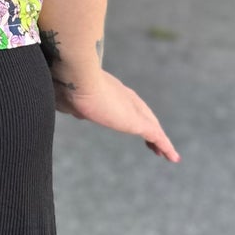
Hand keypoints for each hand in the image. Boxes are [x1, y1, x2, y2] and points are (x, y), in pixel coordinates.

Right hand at [52, 66, 179, 162]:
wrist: (75, 78)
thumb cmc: (64, 83)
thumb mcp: (63, 96)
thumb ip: (67, 101)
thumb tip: (65, 106)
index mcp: (106, 88)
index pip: (123, 101)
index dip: (129, 111)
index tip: (129, 119)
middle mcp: (122, 95)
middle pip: (141, 112)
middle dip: (148, 124)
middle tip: (154, 139)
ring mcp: (131, 108)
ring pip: (150, 125)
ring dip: (158, 139)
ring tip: (166, 153)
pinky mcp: (136, 122)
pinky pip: (155, 136)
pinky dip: (165, 146)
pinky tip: (171, 156)